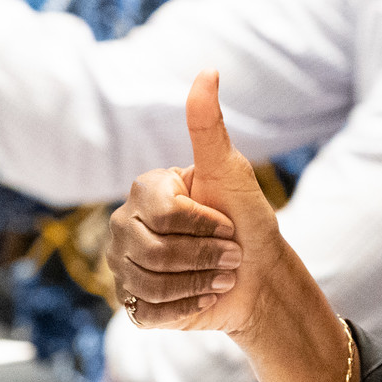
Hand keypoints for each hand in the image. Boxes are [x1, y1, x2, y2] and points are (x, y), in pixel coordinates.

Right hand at [103, 72, 352, 381]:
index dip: (205, 225)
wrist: (257, 276)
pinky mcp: (133, 304)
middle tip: (230, 254)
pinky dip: (188, 307)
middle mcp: (125, 225)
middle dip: (207, 256)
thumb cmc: (246, 219)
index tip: (227, 224)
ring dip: (201, 282)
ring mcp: (123, 266)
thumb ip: (209, 126)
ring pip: (151, 283)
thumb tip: (208, 69)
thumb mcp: (231, 171)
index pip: (163, 214)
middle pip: (154, 251)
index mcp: (146, 190)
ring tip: (220, 275)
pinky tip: (204, 296)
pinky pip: (150, 312)